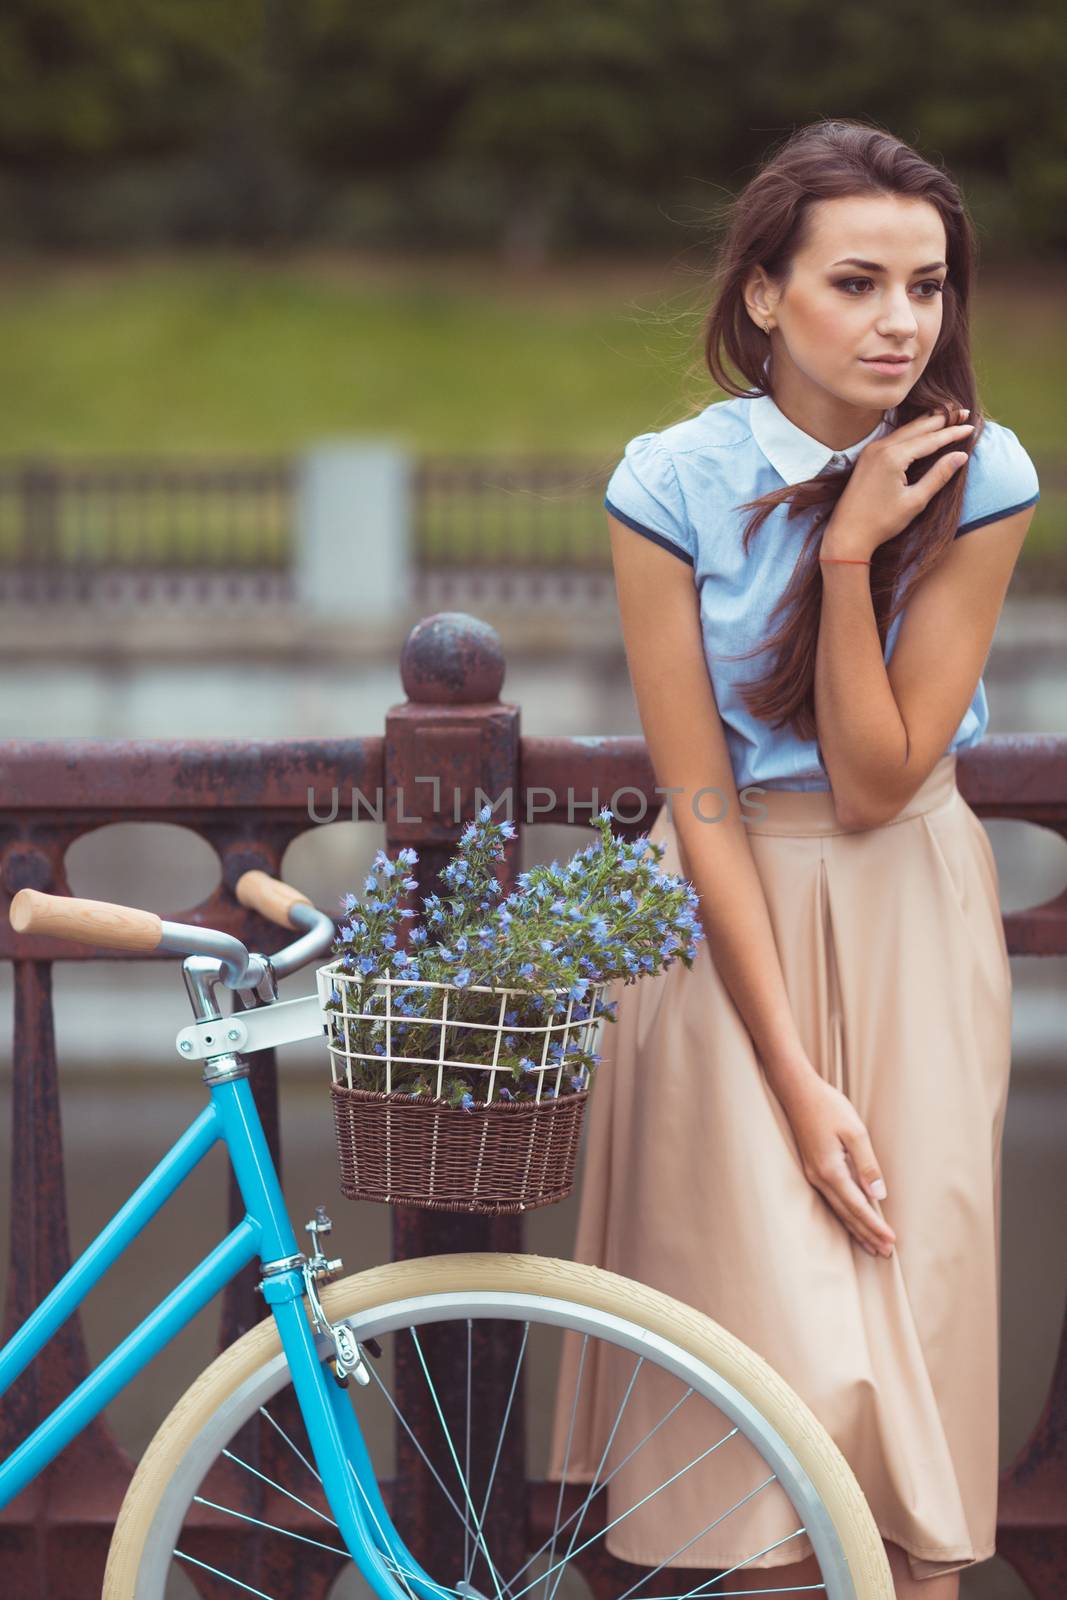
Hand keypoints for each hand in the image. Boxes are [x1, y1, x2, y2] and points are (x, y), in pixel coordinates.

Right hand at [773, 1072, 897, 1257]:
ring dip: (856, 1228)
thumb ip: (867, 1163)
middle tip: (885, 1253)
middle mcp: (820, 1178)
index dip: (875, 1226)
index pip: (858, 1207)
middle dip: (867, 1234)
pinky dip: (845, 1215)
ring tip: (871, 1245)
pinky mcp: (813, 1169)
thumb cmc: (828, 1107)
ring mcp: (814, 1175)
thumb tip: (878, 1193)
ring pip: (838, 1210)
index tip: (890, 1242)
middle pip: (847, 1214)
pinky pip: (832, 1200)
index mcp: (831, 1170)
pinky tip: (851, 1219)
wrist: (797, 1091)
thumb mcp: (854, 1131)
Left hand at [822, 405, 974, 559]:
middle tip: (964, 412)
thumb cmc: (881, 522)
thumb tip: (961, 456)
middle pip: (918, 427)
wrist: (847, 534)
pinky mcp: (867, 456)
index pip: (930, 439)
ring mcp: (872, 450)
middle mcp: (881, 447)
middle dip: (942, 420)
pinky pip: (894, 437)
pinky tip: (922, 429)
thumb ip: (939, 476)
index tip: (971, 427)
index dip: (952, 432)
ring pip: (905, 429)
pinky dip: (912, 431)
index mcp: (893, 457)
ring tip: (947, 416)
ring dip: (927, 422)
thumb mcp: (915, 501)